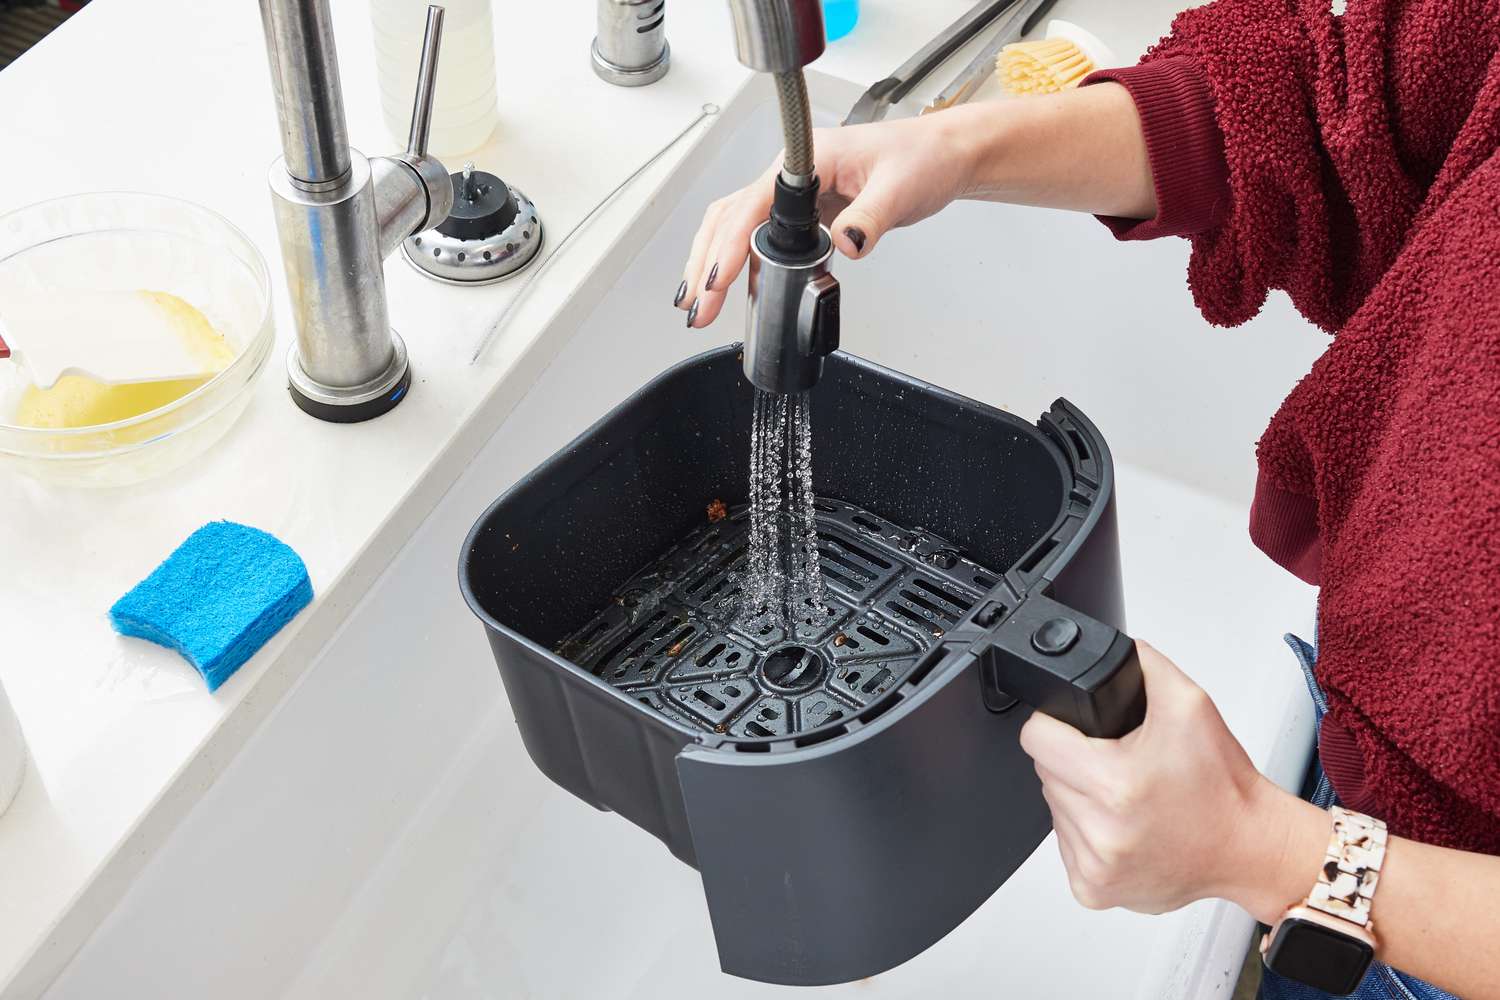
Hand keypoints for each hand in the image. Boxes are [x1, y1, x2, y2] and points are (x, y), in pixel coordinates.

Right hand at [675, 112, 977, 327]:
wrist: (941, 158)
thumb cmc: (922, 159)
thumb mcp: (900, 189)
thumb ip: (870, 218)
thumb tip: (847, 244)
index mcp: (806, 160)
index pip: (752, 203)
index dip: (730, 244)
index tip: (717, 278)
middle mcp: (791, 175)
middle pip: (730, 217)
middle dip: (707, 263)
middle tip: (699, 307)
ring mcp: (794, 195)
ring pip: (737, 227)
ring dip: (715, 264)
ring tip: (702, 305)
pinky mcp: (804, 214)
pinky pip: (762, 240)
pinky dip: (743, 266)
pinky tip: (735, 292)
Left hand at [1019, 641, 1327, 918]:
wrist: (1250, 846)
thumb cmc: (1224, 786)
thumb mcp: (1189, 703)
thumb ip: (1142, 664)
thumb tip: (1111, 648)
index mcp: (1115, 784)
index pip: (1036, 738)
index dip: (1055, 724)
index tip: (1077, 729)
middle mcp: (1101, 831)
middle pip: (1045, 771)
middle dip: (1073, 759)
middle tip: (1117, 761)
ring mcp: (1095, 867)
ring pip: (1054, 807)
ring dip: (1079, 796)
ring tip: (1124, 794)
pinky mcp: (1093, 890)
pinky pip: (1066, 845)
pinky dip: (1087, 831)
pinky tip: (1121, 823)